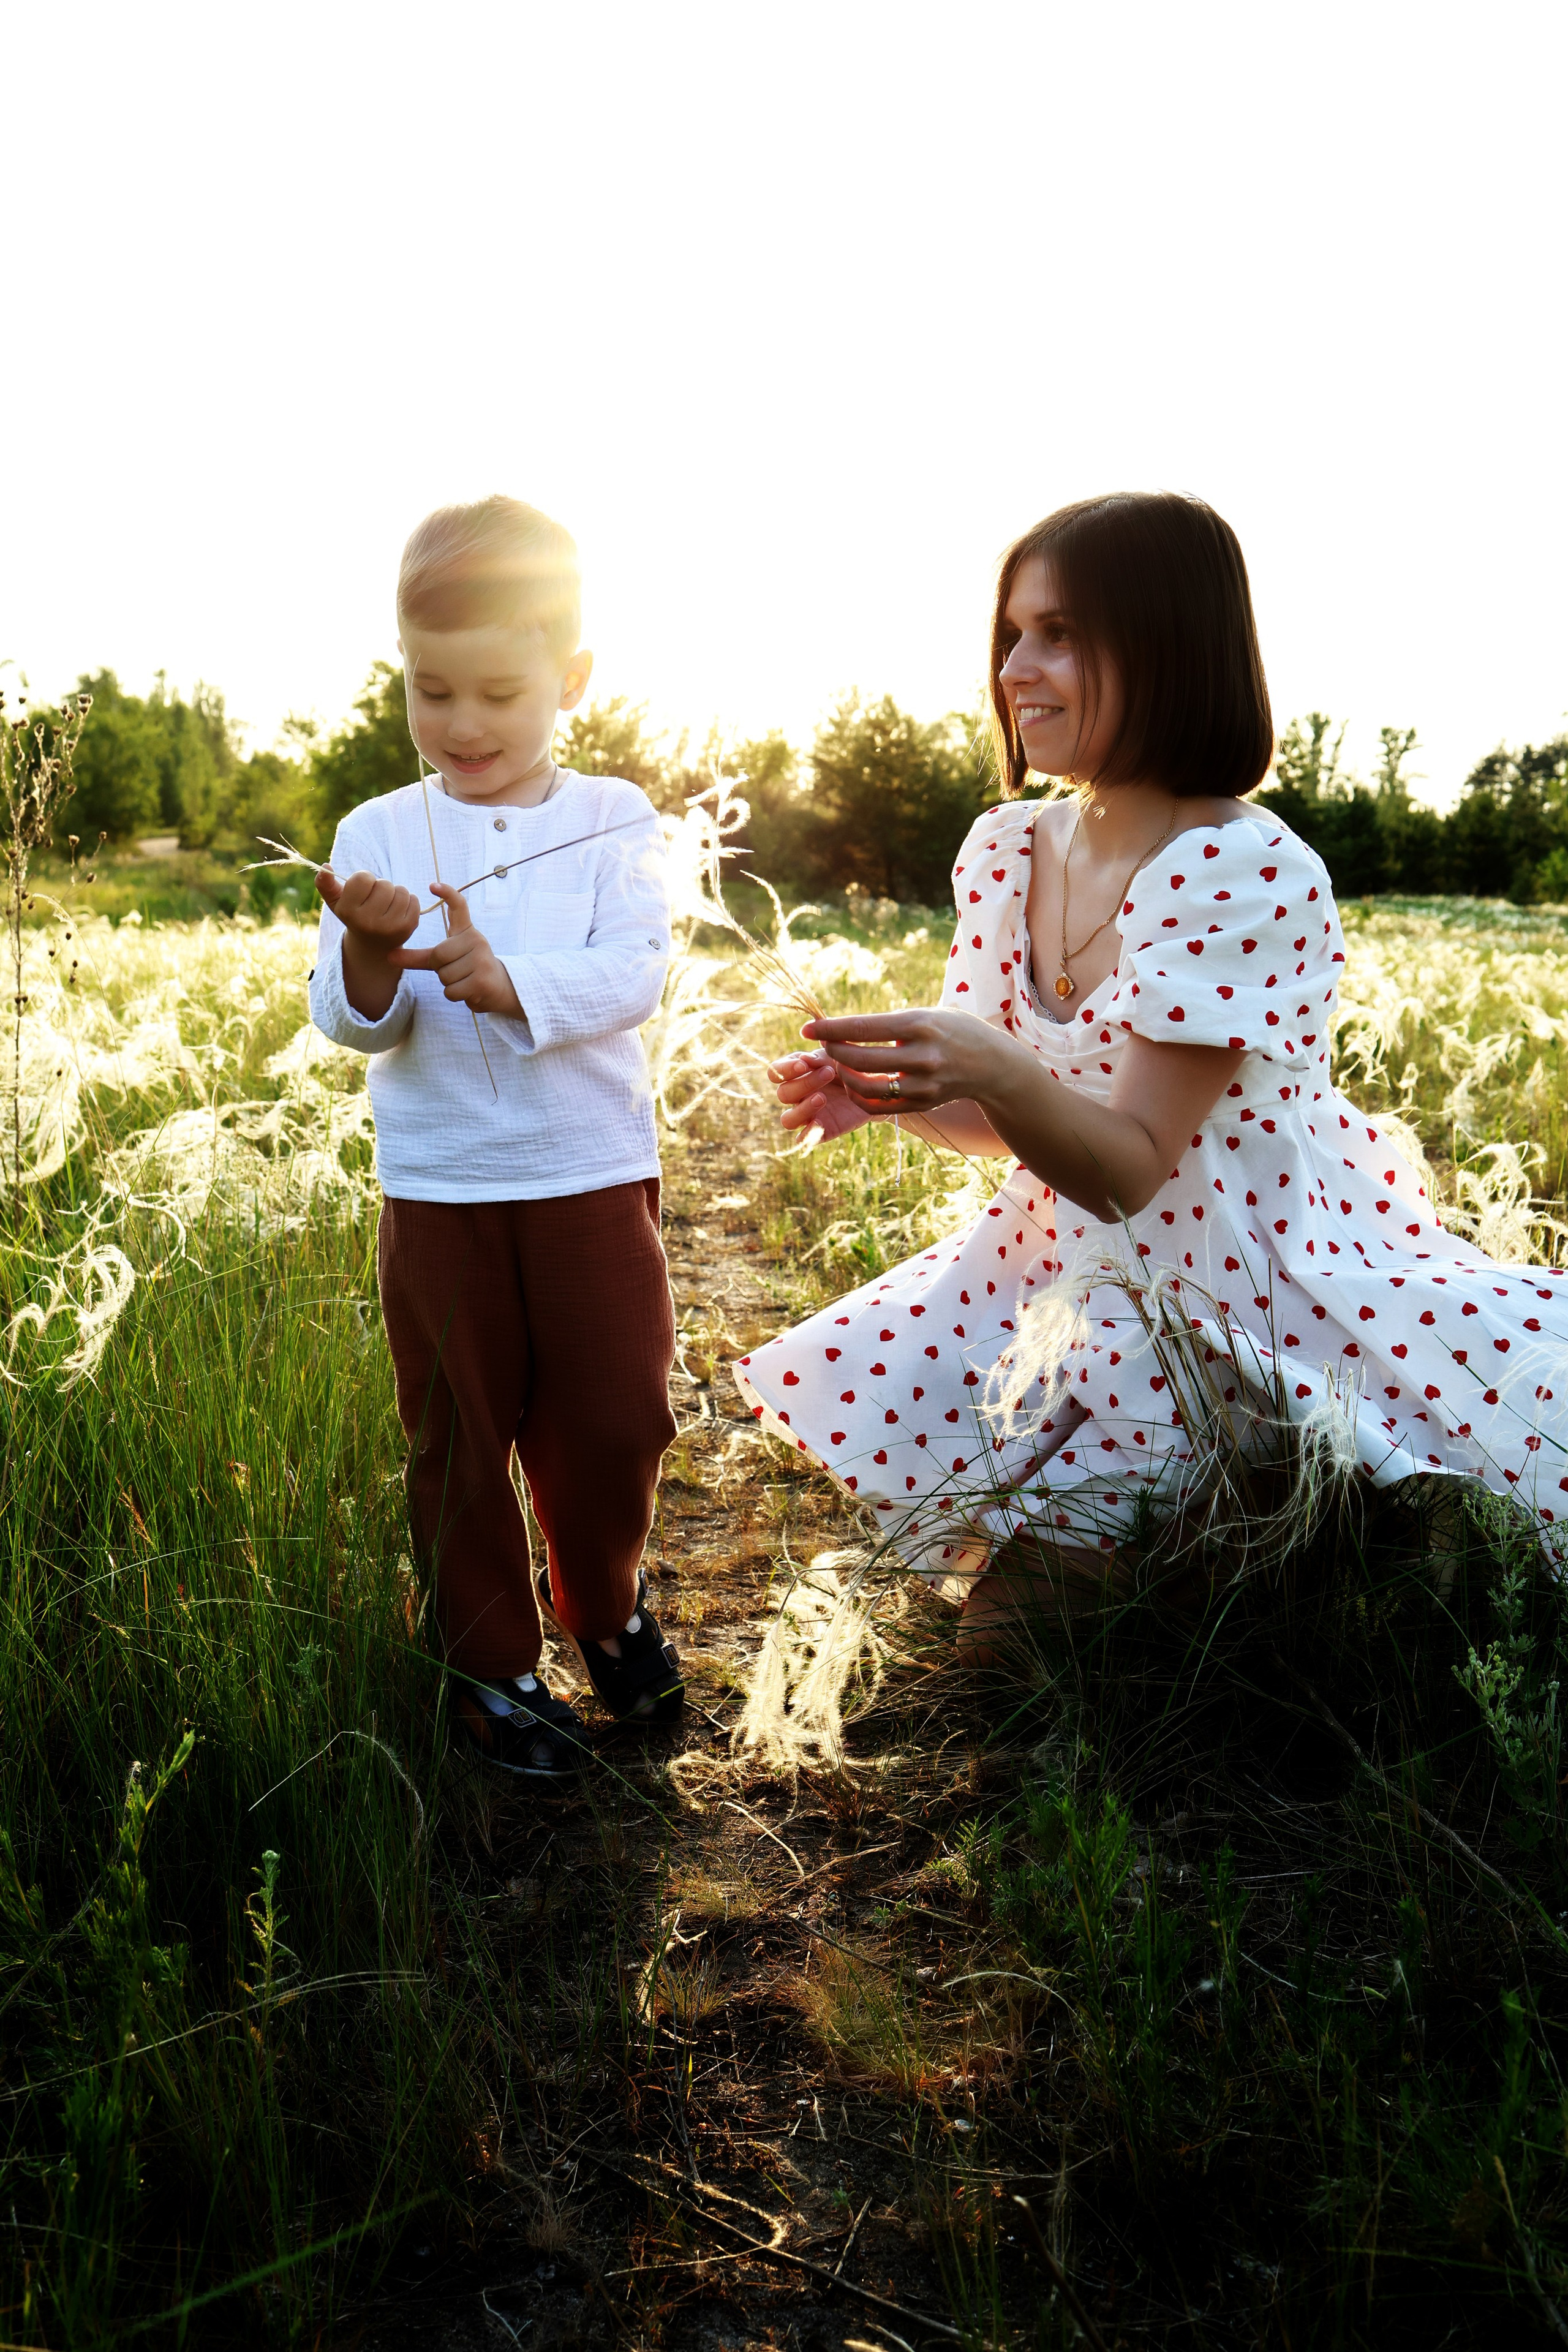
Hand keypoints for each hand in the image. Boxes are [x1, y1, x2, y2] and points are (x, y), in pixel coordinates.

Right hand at [316, 865, 422, 1020]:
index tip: (362, 891)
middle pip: (384, 884)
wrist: (374, 945)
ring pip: (401, 890)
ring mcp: (389, 927)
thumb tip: (325, 867)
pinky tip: (399, 912)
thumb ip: (326, 884)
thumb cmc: (355, 915)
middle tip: (376, 901)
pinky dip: (408, 901)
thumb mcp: (337, 902)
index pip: (363, 877)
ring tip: (387, 905)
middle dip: (381, 887)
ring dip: (396, 893)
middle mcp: (368, 922)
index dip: (364, 880)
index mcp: (348, 912)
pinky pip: (414, 899)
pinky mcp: (408, 928)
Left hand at [388, 883, 522, 1016]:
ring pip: (444, 976)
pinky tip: (469, 990)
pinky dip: (455, 995)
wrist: (499, 989)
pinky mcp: (482, 980)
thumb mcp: (446, 959)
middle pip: (439, 955)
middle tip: (457, 970)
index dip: (447, 894)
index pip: (459, 907)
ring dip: (449, 984)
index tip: (433, 885)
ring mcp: (481, 960)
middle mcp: (477, 940)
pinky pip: (451, 991)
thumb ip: (419, 957)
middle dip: (441, 969)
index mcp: (467, 932)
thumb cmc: (469, 970)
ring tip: (465, 980)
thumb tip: (389, 956)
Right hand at [767, 1048, 871, 1140]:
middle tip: (829, 1073)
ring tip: (822, 1098)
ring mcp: (807, 1115)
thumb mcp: (836, 1057)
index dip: (785, 1070)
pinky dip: (807, 1134)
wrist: (875, 1087)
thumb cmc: (851, 1067)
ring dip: (802, 1108)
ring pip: (787, 1120)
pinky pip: (803, 1139)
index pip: (775, 1073)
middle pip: (783, 1094)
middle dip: (805, 1083)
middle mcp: (797, 1095)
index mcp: (795, 1074)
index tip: (804, 1065)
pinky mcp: (820, 1131)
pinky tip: (819, 1123)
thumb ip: (819, 1058)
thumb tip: (802, 1059)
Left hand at [802, 1006, 1007, 1116]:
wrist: (993, 1064)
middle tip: (823, 1045)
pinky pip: (879, 1106)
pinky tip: (853, 1084)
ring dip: (844, 1076)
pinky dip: (859, 1096)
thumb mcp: (927, 1014)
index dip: (830, 1028)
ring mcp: (923, 1084)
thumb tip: (844, 1028)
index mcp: (920, 1025)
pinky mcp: (923, 1104)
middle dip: (833, 1052)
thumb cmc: (953, 1030)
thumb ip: (891, 1023)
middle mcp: (922, 1056)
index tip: (807, 1028)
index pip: (864, 1027)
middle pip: (860, 1058)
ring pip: (866, 1087)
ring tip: (839, 1064)